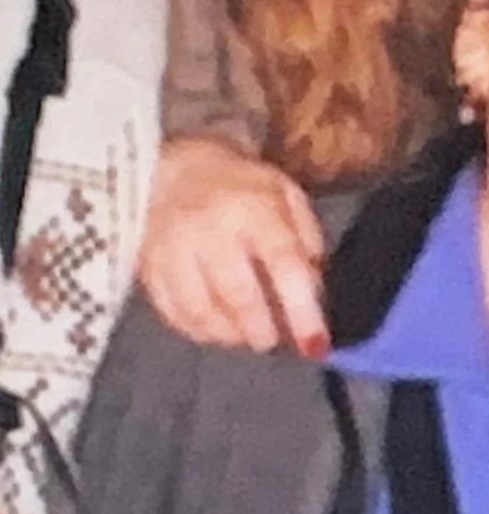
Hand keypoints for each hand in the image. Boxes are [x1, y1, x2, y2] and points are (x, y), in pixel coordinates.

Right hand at [139, 137, 328, 356]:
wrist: (176, 167)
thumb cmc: (243, 188)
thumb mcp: (287, 196)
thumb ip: (307, 240)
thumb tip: (313, 291)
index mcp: (254, 209)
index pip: (284, 264)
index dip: (302, 311)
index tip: (315, 346)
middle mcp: (210, 229)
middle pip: (239, 296)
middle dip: (263, 330)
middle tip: (274, 339)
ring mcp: (172, 248)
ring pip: (201, 311)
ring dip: (230, 335)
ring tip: (245, 335)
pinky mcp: (147, 265)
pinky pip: (172, 312)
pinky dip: (198, 330)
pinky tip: (215, 329)